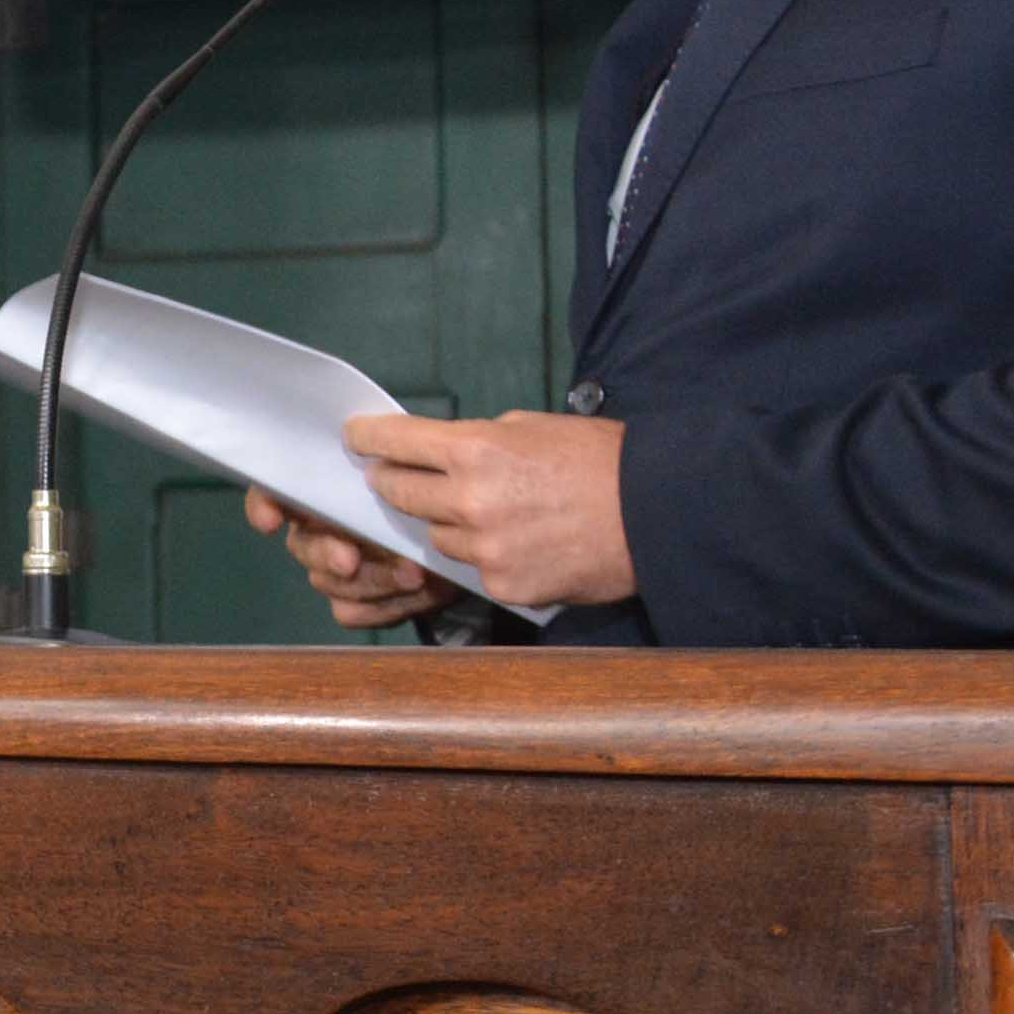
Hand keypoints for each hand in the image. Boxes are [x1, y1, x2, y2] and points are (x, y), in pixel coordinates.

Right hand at [244, 486, 453, 630]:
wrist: (472, 541)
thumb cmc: (438, 495)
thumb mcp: (424, 469)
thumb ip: (398, 464)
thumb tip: (383, 465)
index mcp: (329, 490)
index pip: (277, 490)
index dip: (264, 504)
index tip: (270, 521)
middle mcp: (323, 531)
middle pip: (301, 545)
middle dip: (324, 553)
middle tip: (351, 559)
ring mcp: (338, 571)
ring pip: (327, 582)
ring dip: (372, 580)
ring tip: (415, 574)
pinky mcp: (360, 604)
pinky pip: (352, 612)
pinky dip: (384, 606)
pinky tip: (416, 593)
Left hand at [342, 410, 636, 608]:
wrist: (658, 514)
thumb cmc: (601, 461)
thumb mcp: (535, 428)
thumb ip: (480, 441)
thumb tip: (441, 451)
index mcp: (477, 449)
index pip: (395, 442)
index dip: (368, 438)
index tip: (355, 438)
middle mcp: (471, 499)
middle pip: (399, 493)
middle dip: (393, 483)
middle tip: (391, 478)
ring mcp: (485, 548)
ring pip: (436, 536)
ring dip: (447, 524)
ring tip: (486, 513)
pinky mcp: (503, 586)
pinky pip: (472, 569)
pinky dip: (484, 557)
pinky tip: (518, 543)